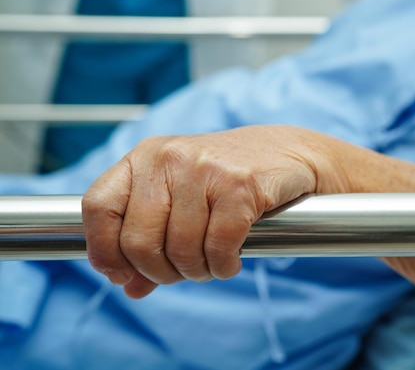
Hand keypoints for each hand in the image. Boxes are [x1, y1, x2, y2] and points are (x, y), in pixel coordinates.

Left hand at [82, 125, 334, 298]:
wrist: (288, 153)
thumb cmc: (228, 179)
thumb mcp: (180, 198)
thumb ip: (152, 239)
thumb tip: (130, 289)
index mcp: (145, 157)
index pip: (99, 207)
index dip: (104, 251)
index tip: (122, 275)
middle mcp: (168, 158)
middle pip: (139, 240)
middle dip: (160, 272)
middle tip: (183, 273)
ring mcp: (204, 169)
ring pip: (182, 249)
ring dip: (197, 271)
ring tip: (211, 264)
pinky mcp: (239, 185)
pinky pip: (219, 247)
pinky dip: (223, 266)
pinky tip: (231, 260)